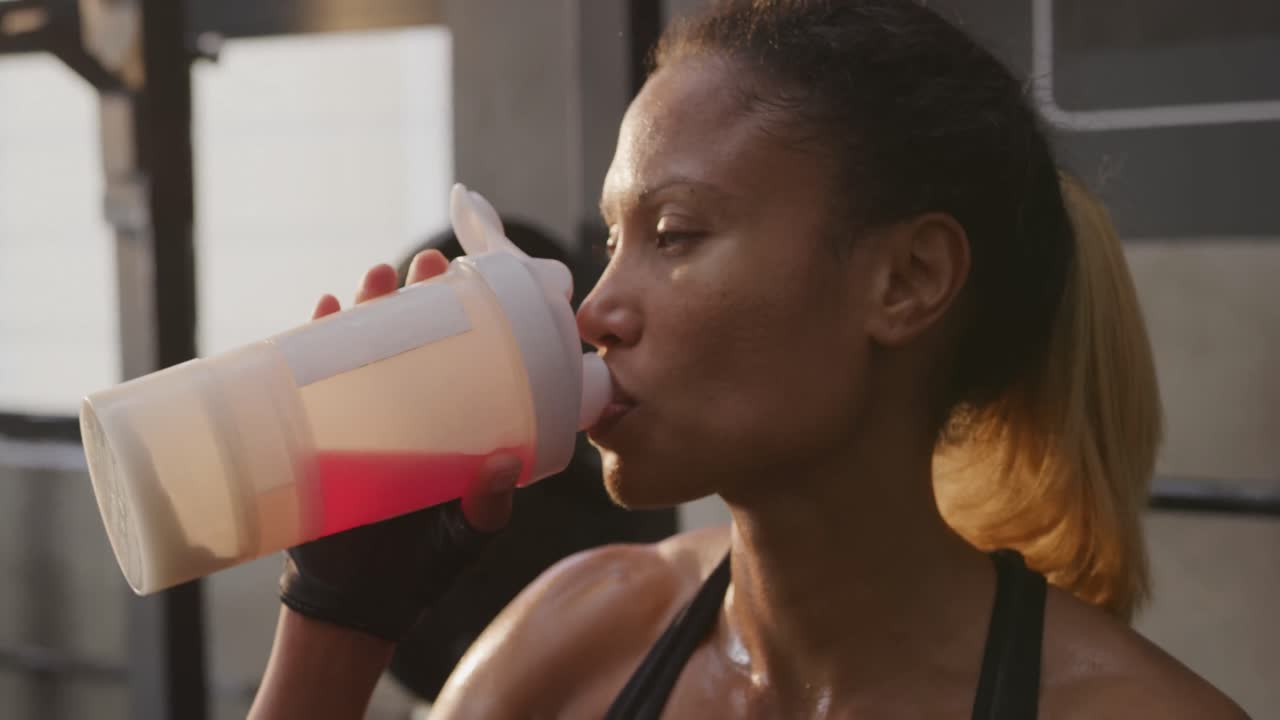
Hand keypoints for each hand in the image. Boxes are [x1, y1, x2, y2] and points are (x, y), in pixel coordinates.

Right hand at [279, 251, 522, 641]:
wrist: (355, 605)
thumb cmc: (425, 567)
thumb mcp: (469, 535)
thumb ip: (488, 506)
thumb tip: (503, 463)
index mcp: (451, 427)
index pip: (465, 359)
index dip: (471, 320)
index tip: (479, 286)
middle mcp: (408, 412)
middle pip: (414, 339)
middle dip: (418, 295)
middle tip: (427, 265)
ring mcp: (361, 418)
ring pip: (362, 348)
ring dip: (366, 306)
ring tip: (374, 278)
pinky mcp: (317, 433)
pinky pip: (310, 380)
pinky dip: (311, 343)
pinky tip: (320, 313)